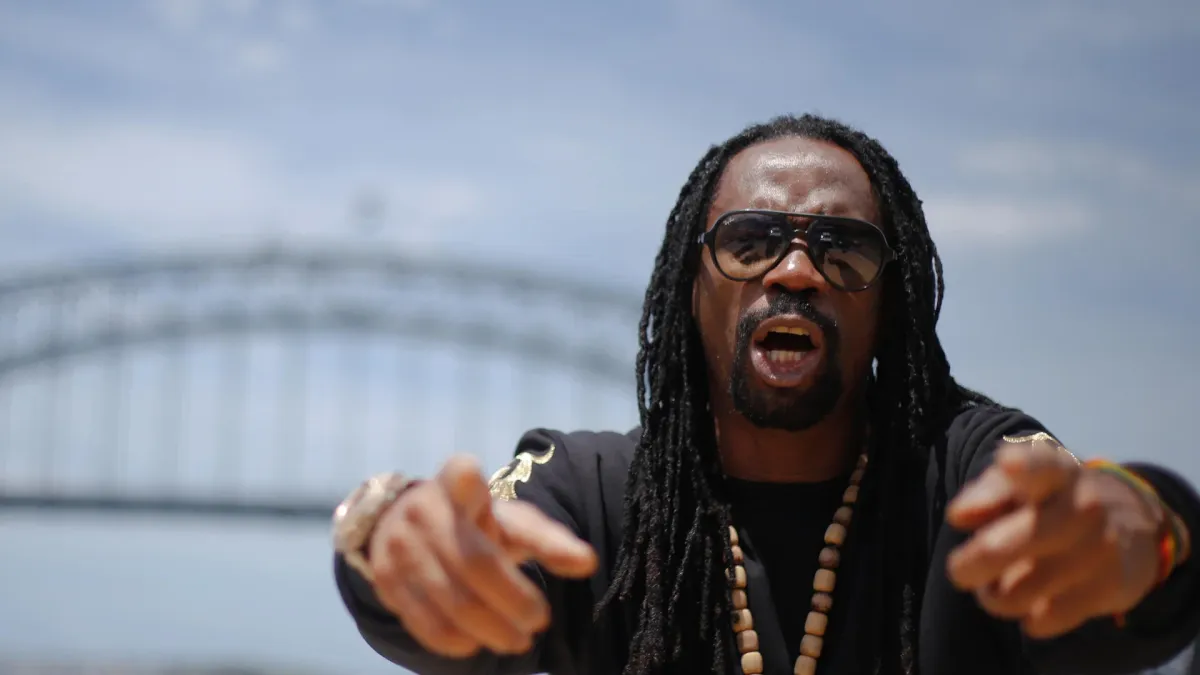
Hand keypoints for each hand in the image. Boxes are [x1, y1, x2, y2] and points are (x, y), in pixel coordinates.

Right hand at [368, 455, 597, 657]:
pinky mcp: (384, 578)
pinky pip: (422, 621)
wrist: (409, 527)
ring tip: (518, 641)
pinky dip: (455, 640)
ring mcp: (398, 544)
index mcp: (457, 482)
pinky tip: (477, 644)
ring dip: (490, 629)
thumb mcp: (511, 521)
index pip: (459, 475)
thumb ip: (549, 540)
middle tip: (539, 622)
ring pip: (450, 599)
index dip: (464, 480)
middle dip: (512, 600)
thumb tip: (587, 563)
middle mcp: (422, 508)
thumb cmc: (476, 524)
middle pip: (472, 562)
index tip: (472, 479)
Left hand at [945, 440, 1164, 638]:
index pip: (1041, 466)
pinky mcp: (1110, 587)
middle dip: (967, 566)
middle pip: (1000, 547)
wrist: (1131, 523)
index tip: (1008, 464)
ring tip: (997, 586)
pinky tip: (1035, 604)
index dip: (1024, 464)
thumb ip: (987, 492)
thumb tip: (959, 516)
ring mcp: (1099, 548)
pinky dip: (1029, 618)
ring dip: (994, 596)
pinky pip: (1045, 619)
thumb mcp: (1023, 482)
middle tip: (960, 570)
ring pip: (1016, 592)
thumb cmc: (1051, 499)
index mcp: (1055, 471)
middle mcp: (1081, 506)